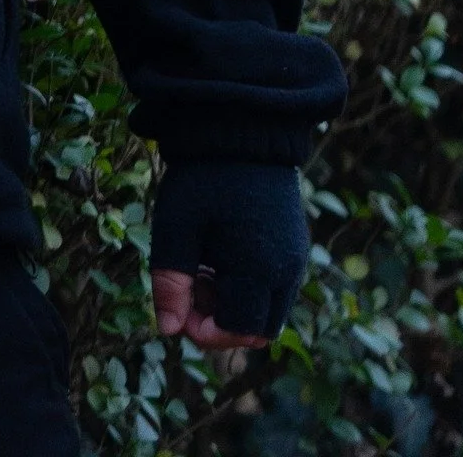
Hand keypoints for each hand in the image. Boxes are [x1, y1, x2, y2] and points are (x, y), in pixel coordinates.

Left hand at [150, 161, 307, 352]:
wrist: (239, 130)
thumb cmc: (202, 179)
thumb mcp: (177, 228)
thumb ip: (171, 281)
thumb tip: (167, 330)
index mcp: (261, 270)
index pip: (239, 330)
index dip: (205, 332)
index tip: (176, 312)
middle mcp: (287, 271)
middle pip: (259, 329)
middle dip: (221, 323)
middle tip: (187, 291)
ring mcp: (294, 258)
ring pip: (268, 309)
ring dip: (233, 305)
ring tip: (198, 270)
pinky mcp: (293, 245)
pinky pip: (274, 286)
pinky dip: (246, 286)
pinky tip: (215, 257)